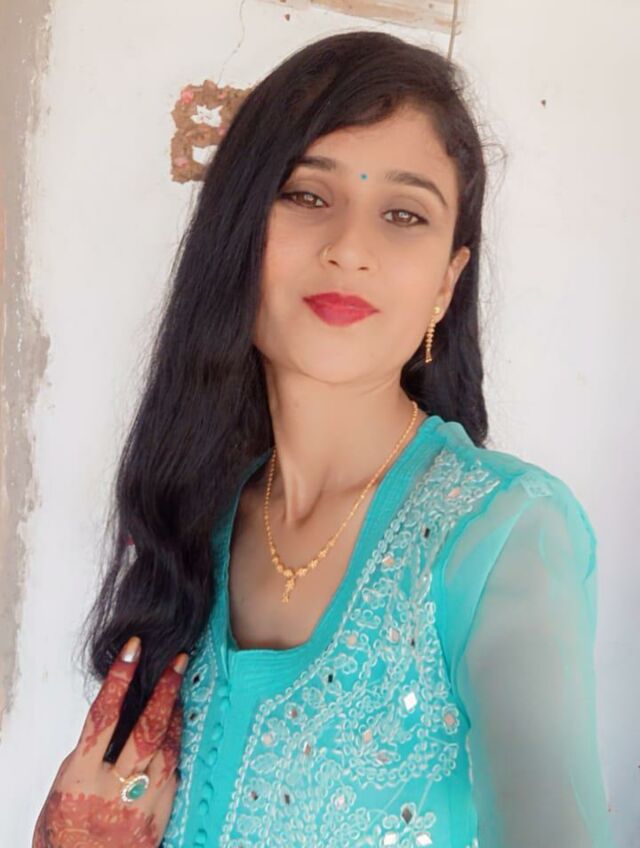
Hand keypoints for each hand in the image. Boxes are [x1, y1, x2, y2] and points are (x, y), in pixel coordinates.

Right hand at [32, 636, 187, 847]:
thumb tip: (114, 722)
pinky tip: (174, 731)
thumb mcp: (63, 788)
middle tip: (179, 660)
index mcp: (82, 777)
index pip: (104, 717)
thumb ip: (89, 754)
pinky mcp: (160, 816)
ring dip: (175, 715)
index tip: (133, 650)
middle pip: (147, 729)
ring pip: (167, 748)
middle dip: (166, 690)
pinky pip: (172, 772)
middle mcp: (114, 788)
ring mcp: (141, 804)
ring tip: (178, 689)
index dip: (119, 679)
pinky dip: (173, 747)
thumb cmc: (63, 832)